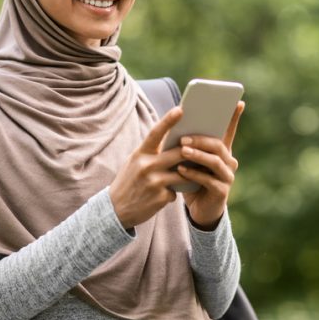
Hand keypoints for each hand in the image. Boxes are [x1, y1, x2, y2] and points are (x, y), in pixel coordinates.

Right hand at [109, 107, 187, 228]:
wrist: (115, 210)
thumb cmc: (129, 182)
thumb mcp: (136, 163)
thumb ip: (153, 153)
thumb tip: (176, 143)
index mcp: (140, 154)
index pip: (156, 133)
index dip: (168, 120)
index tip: (180, 109)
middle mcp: (147, 166)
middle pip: (179, 154)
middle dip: (192, 152)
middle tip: (204, 148)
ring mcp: (154, 182)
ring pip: (183, 174)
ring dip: (188, 175)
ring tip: (186, 176)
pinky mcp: (161, 198)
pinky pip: (176, 192)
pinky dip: (173, 193)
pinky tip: (162, 196)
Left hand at [180, 101, 244, 229]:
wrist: (199, 209)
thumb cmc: (193, 180)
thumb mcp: (190, 160)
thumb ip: (189, 145)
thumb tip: (175, 125)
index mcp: (222, 151)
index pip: (229, 131)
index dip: (234, 117)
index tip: (238, 102)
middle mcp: (229, 161)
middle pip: (218, 145)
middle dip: (200, 139)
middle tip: (183, 137)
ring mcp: (227, 176)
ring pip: (215, 161)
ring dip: (197, 155)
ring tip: (182, 150)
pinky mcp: (222, 191)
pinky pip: (209, 180)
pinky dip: (194, 174)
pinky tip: (181, 170)